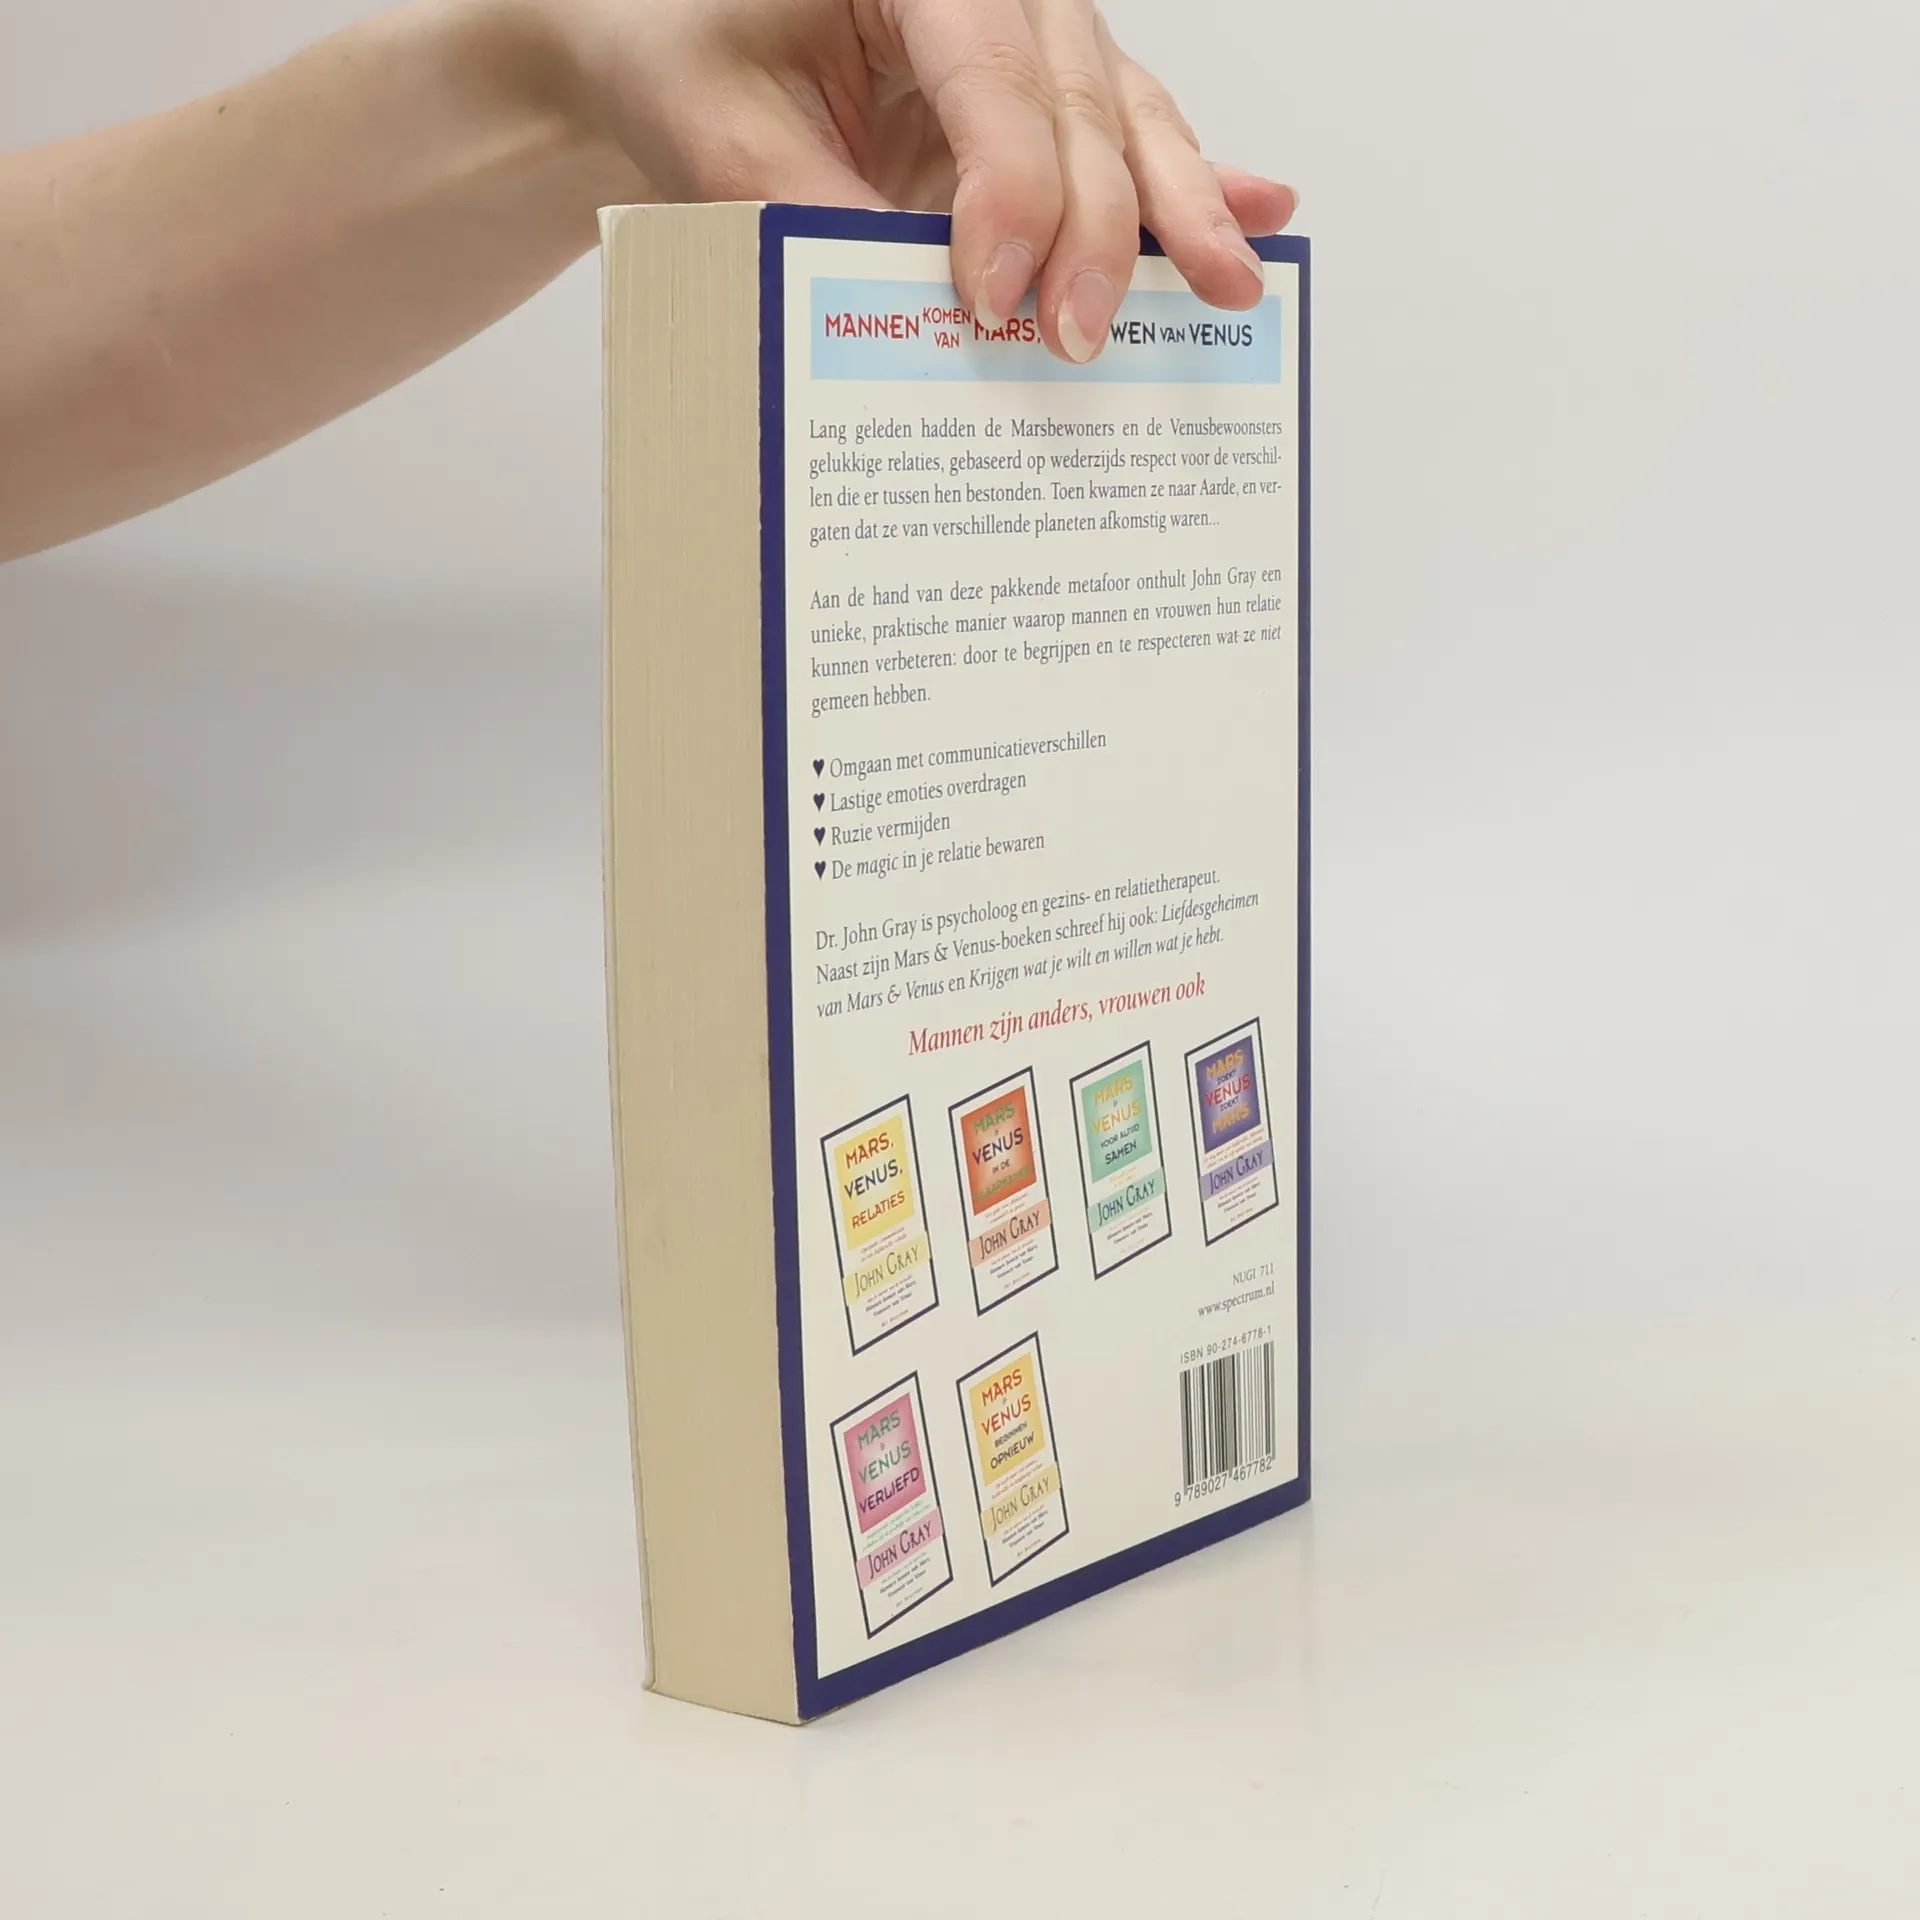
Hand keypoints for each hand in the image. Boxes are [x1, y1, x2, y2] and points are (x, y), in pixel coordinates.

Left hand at [539, 0, 1296, 360]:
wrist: (666, 28)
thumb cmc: (680, 49)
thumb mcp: (717, 135)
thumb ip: (816, 217)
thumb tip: (924, 325)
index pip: (992, 78)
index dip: (1011, 195)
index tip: (997, 298)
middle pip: (1077, 104)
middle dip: (1094, 230)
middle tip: (1077, 339)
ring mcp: (1029, 28)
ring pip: (1124, 114)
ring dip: (1179, 208)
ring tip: (1228, 285)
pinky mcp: (1040, 85)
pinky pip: (1126, 127)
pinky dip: (1189, 180)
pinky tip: (1261, 209)